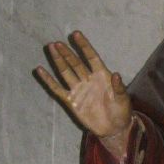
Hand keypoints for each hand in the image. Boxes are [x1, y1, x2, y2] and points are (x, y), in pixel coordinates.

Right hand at [34, 30, 134, 158]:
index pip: (91, 57)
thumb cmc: (121, 111)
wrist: (114, 129)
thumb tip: (116, 74)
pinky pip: (57, 89)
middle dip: (67, 53)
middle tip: (58, 43)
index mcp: (102, 76)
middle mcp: (88, 79)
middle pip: (76, 63)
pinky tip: (41, 70)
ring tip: (51, 48)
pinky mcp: (71, 101)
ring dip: (58, 60)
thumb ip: (118, 87)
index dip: (84, 46)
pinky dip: (48, 80)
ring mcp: (79, 89)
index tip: (76, 34)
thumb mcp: (123, 99)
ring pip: (66, 72)